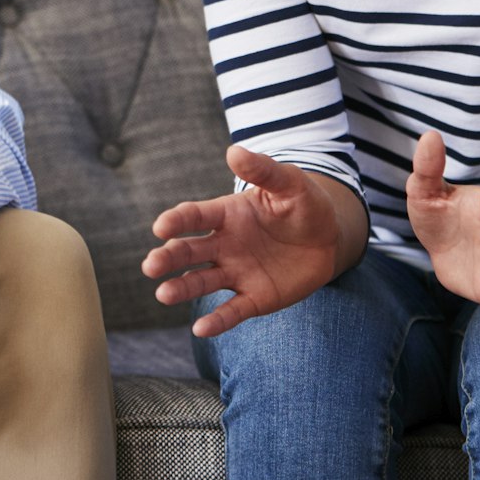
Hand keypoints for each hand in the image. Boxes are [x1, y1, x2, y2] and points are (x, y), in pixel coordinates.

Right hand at [141, 145, 352, 338]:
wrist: (328, 239)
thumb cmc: (304, 205)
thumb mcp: (289, 184)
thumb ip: (263, 170)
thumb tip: (233, 150)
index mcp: (226, 215)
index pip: (194, 216)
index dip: (177, 221)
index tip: (160, 227)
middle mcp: (223, 245)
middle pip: (189, 251)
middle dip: (168, 258)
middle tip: (150, 266)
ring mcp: (236, 272)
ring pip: (201, 281)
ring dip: (181, 288)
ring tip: (162, 294)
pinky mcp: (253, 298)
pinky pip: (232, 311)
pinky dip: (217, 321)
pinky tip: (200, 329)